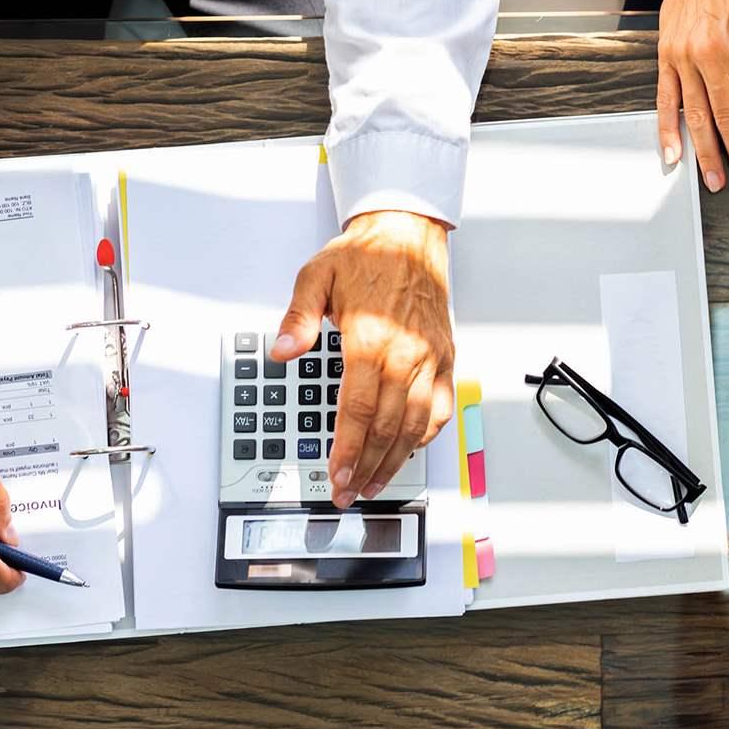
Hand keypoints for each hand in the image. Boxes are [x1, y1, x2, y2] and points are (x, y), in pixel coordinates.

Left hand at [274, 209, 453, 506]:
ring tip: (375, 483)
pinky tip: (409, 449)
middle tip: (349, 493)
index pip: (357, 410)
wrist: (410, 234)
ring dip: (395, 460)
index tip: (336, 477)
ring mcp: (431, 358)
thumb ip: (298, 318)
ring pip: (416, 424)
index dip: (347, 451)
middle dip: (366, 467)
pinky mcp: (445, 357)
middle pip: (387, 426)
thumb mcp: (316, 276)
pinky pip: (440, 406)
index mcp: (372, 339)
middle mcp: (406, 354)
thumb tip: (283, 349)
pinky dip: (426, 434)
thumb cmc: (367, 255)